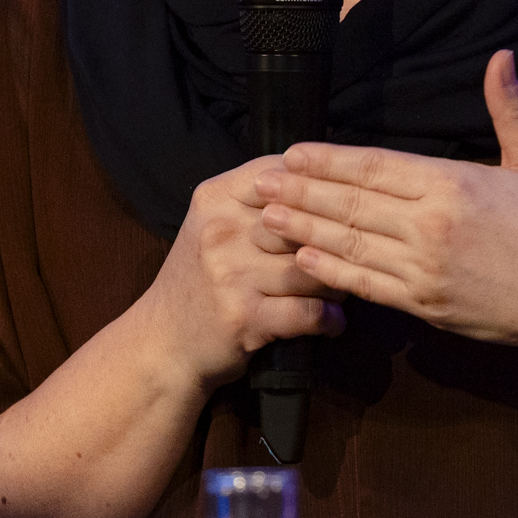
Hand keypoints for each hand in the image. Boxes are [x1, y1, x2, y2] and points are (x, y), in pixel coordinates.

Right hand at [135, 154, 346, 395]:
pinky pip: (310, 312)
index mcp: (215, 198)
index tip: (345, 202)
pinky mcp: (245, 317)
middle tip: (354, 253)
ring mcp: (232, 274)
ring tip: (344, 288)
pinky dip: (330, 320)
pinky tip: (333, 322)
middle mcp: (222, 231)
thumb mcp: (213, 226)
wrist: (163, 343)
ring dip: (339, 282)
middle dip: (336, 239)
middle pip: (306, 221)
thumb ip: (257, 201)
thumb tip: (326, 179)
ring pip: (315, 267)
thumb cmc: (199, 280)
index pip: (283, 175)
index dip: (322, 186)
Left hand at [255, 50, 517, 361]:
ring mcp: (425, 268)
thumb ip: (509, 109)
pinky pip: (368, 286)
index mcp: (454, 183)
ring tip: (265, 218)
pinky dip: (331, 273)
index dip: (329, 160)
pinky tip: (302, 260)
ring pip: (350, 245)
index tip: (293, 152)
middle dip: (301, 192)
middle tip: (259, 182)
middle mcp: (431, 224)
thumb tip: (502, 55)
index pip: (375, 166)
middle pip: (351, 203)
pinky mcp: (426, 306)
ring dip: (303, 231)